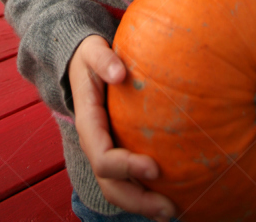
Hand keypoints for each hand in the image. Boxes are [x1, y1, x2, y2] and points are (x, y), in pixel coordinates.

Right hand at [68, 35, 175, 221]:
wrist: (82, 64)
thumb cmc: (91, 57)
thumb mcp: (92, 51)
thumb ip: (103, 59)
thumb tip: (119, 72)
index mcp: (88, 123)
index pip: (103, 156)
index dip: (126, 167)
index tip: (155, 167)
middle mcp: (95, 145)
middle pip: (110, 185)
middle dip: (138, 200)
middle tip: (170, 208)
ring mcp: (104, 152)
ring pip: (118, 190)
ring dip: (143, 205)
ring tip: (173, 213)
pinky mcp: (116, 152)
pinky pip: (128, 181)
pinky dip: (146, 195)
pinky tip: (173, 198)